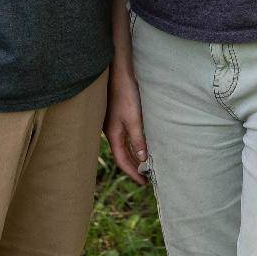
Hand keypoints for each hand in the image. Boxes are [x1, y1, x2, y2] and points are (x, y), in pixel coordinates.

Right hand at [104, 63, 149, 183]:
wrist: (117, 72)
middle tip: (146, 177)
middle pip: (122, 155)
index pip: (122, 160)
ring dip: (133, 156)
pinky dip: (132, 144)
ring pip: (123, 146)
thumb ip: (138, 139)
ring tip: (145, 164)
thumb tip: (143, 159)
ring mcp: (112, 124)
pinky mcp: (116, 116)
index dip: (133, 173)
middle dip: (133, 167)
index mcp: (113, 135)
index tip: (144, 183)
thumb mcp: (134, 119)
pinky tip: (139, 143)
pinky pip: (123, 137)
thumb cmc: (125, 93)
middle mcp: (110, 132)